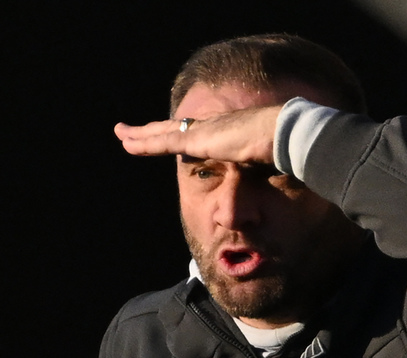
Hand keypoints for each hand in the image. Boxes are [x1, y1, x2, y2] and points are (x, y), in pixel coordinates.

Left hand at [114, 105, 282, 163]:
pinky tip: (128, 145)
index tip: (164, 134)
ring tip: (121, 135)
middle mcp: (211, 126)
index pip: (195, 133)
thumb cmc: (283, 150)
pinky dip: (145, 144)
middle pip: (172, 128)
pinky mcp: (198, 140)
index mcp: (225, 131)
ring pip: (162, 133)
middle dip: (150, 130)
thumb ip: (255, 169)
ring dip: (140, 135)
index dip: (178, 134)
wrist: (286, 135)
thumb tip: (262, 182)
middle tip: (129, 130)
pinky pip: (164, 142)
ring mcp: (203, 132)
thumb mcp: (264, 161)